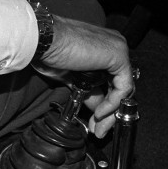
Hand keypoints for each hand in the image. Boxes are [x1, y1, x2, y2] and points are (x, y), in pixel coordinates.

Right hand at [31, 15, 133, 137]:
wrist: (43, 39)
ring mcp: (118, 49)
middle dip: (108, 112)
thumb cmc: (50, 51)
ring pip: (123, 89)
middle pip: (119, 86)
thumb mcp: (71, 76)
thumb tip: (95, 106)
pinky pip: (123, 87)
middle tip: (99, 128)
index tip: (96, 118)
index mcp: (104, 47)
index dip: (105, 103)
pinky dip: (112, 104)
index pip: (113, 80)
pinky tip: (99, 113)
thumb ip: (87, 89)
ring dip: (110, 112)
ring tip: (99, 127)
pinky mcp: (118, 56)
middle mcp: (114, 45)